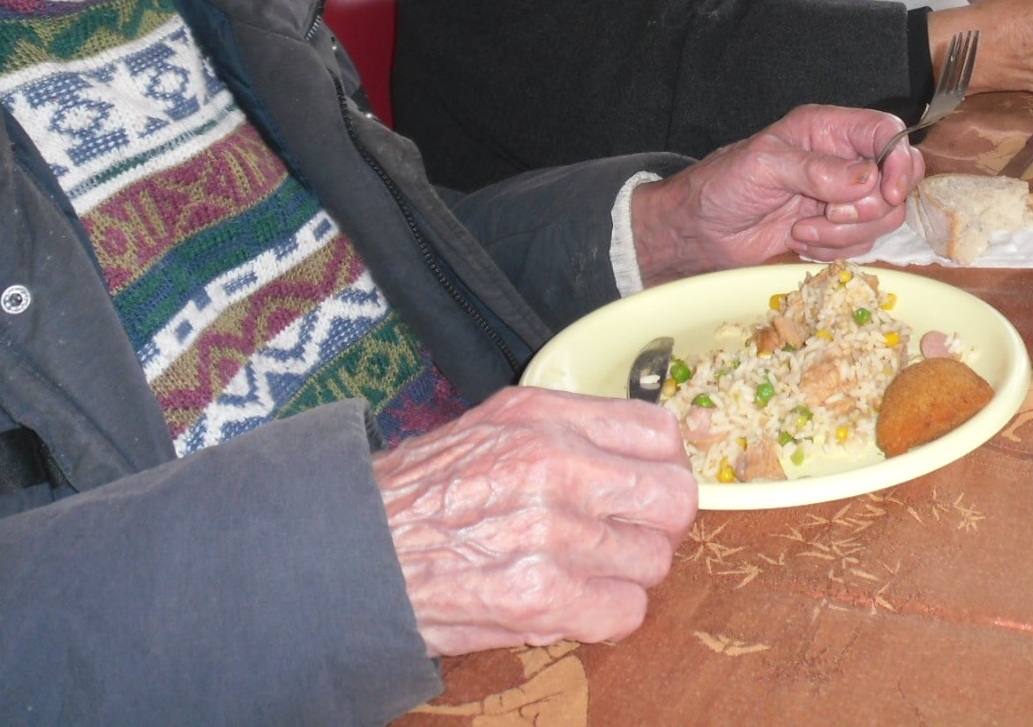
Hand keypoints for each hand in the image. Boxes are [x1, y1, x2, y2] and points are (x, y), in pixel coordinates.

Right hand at [375, 387, 697, 654]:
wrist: (359, 550)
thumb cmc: (426, 490)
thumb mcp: (498, 424)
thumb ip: (572, 428)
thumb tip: (643, 451)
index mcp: (547, 418)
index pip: (659, 432)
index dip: (662, 465)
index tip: (645, 484)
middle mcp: (557, 466)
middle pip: (673, 498)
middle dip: (657, 522)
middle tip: (626, 533)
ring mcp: (554, 533)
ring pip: (653, 560)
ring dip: (625, 572)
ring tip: (581, 568)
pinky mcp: (542, 596)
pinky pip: (626, 611)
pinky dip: (606, 614)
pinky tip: (571, 601)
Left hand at [629, 104, 925, 280]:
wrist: (700, 233)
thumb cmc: (722, 186)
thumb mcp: (763, 166)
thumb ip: (816, 170)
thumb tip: (868, 180)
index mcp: (827, 130)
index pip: (887, 132)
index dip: (899, 160)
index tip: (887, 191)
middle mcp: (842, 160)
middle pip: (898, 179)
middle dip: (870, 206)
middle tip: (829, 215)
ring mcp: (842, 198)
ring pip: (884, 217)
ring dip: (846, 232)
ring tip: (802, 229)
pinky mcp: (837, 231)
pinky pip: (863, 243)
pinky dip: (835, 248)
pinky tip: (800, 241)